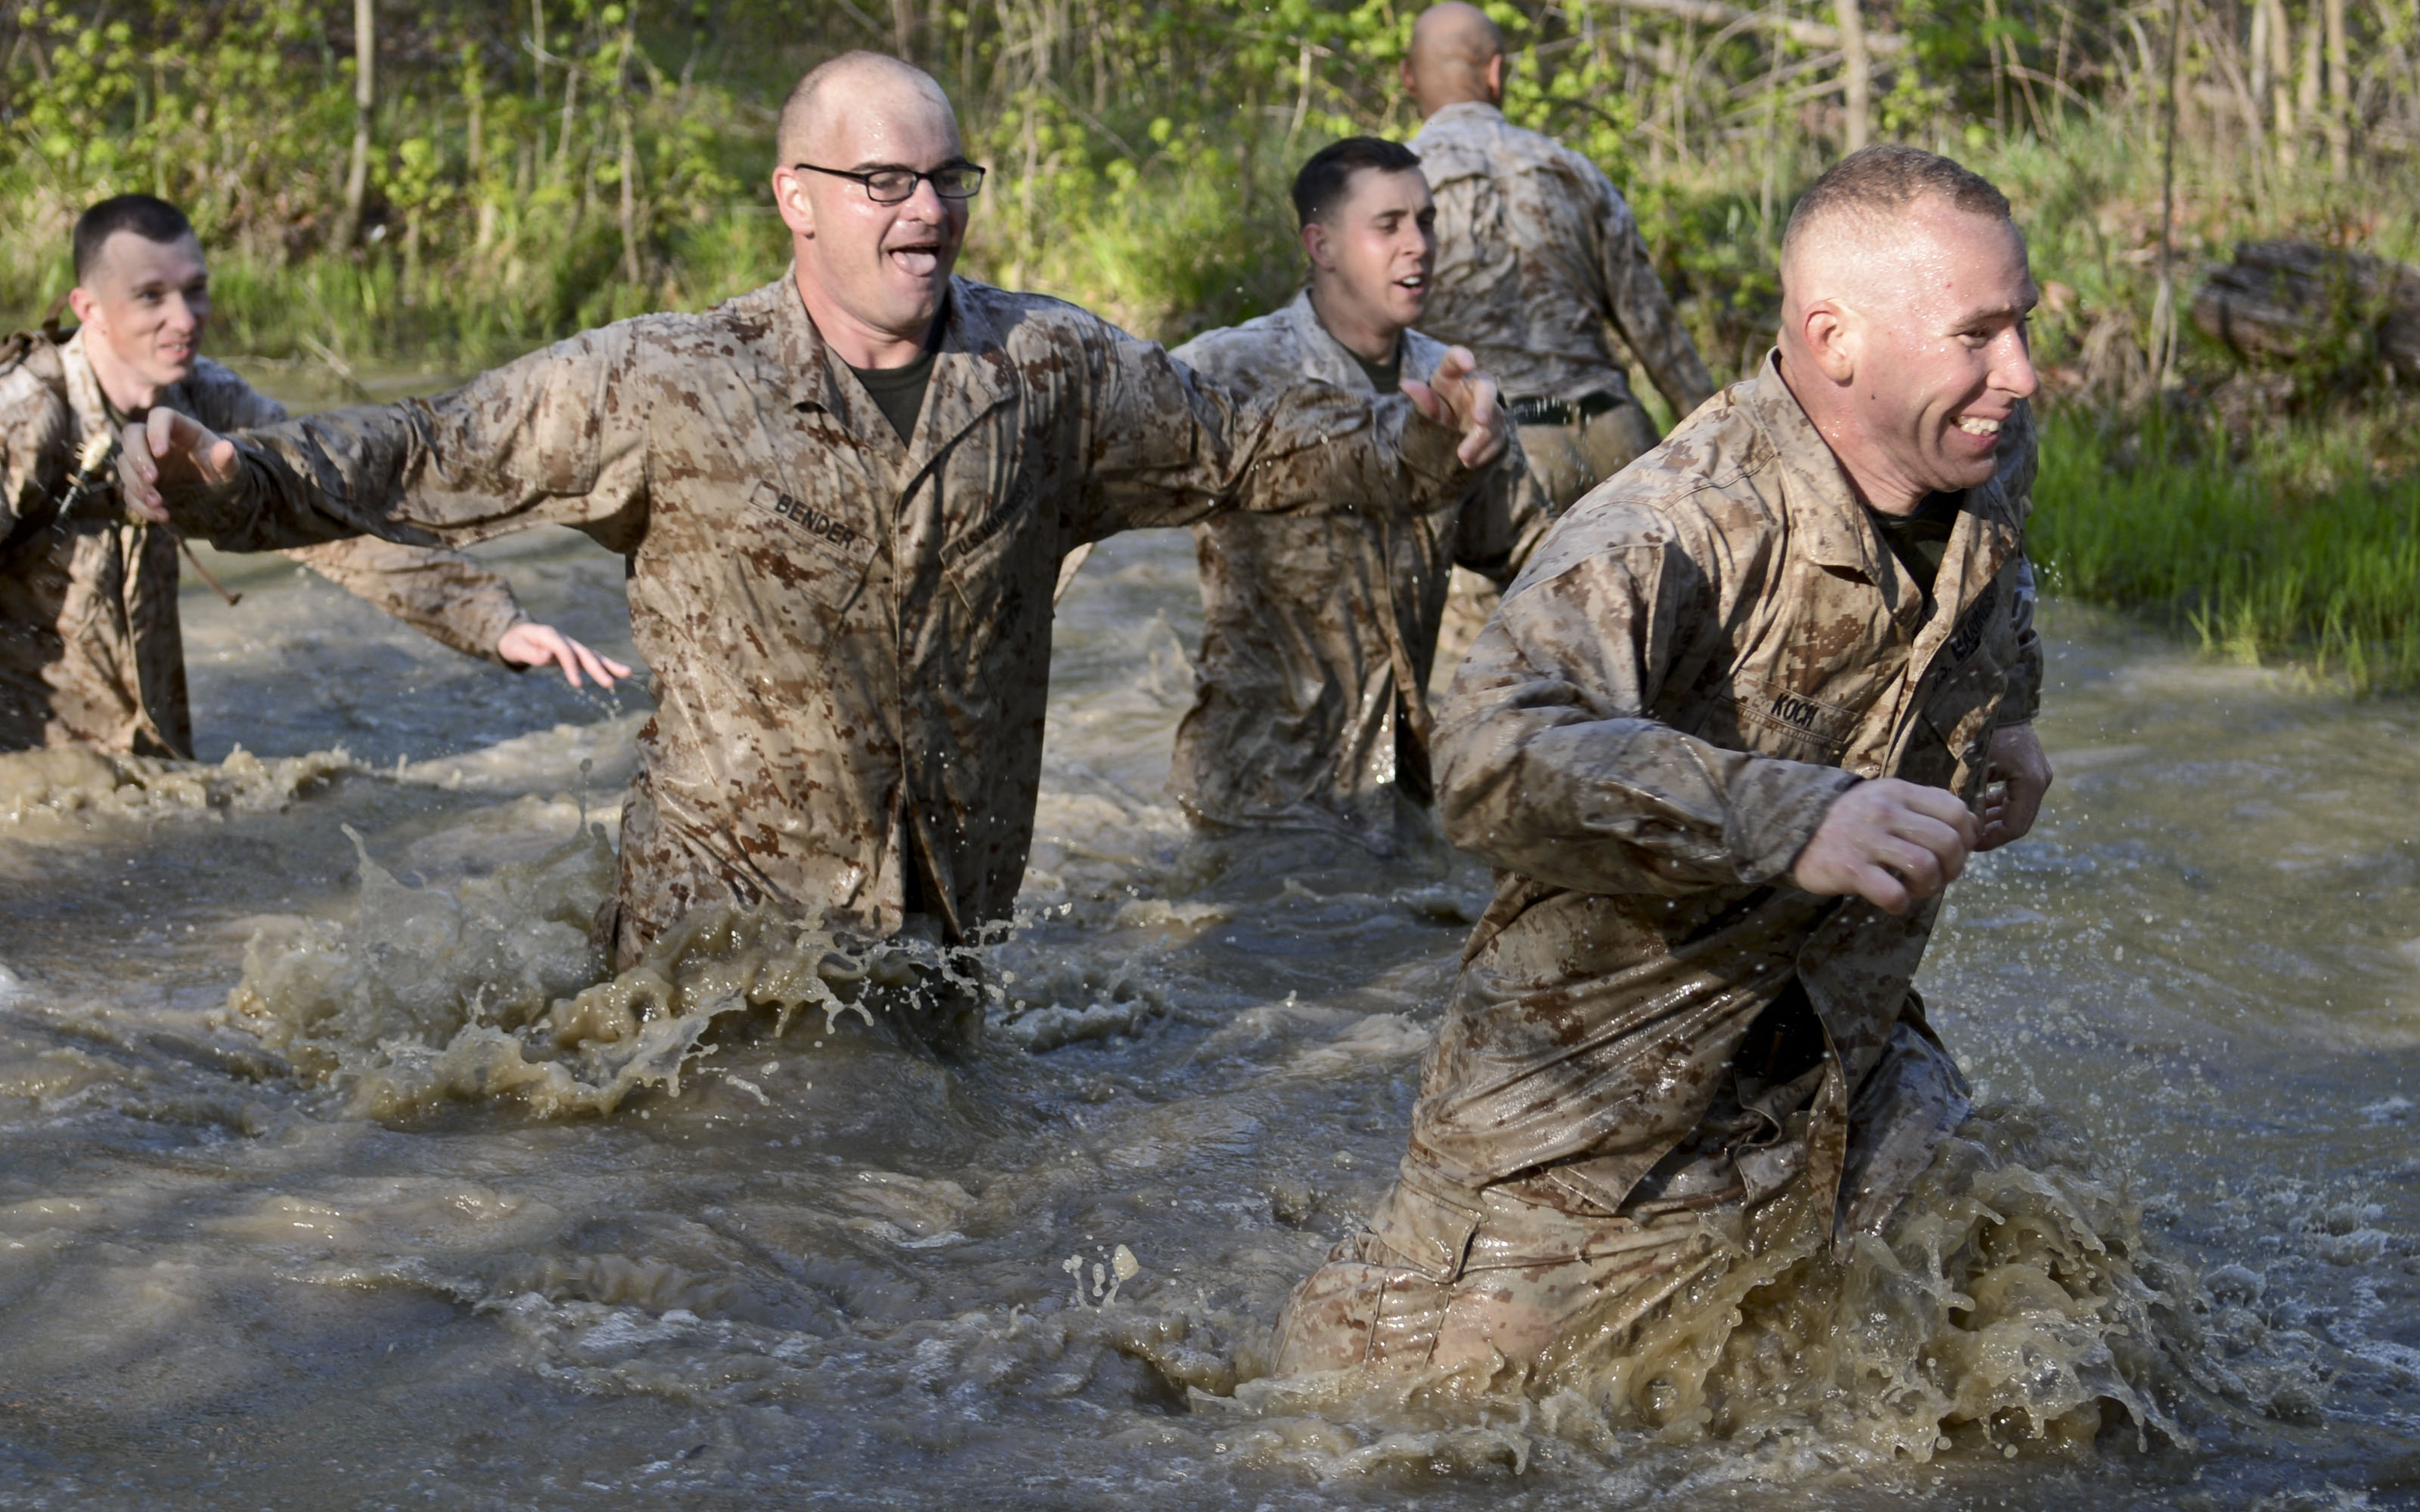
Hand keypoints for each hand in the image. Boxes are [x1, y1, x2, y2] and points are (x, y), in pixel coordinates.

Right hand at [118, 407, 238, 523]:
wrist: (216, 495)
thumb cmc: (223, 472)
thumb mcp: (230, 468)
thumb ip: (227, 460)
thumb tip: (226, 448)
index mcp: (181, 429)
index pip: (160, 416)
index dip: (155, 430)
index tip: (161, 452)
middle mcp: (157, 441)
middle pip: (131, 435)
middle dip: (137, 457)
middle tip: (151, 479)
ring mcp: (146, 462)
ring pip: (124, 463)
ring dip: (135, 484)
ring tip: (158, 502)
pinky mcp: (140, 484)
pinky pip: (128, 492)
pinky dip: (140, 505)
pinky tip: (162, 516)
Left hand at [495, 622, 632, 688]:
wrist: (516, 635)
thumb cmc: (513, 642)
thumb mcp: (515, 647)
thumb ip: (529, 653)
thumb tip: (548, 658)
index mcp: (549, 636)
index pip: (564, 651)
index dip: (571, 667)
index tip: (577, 685)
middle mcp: (564, 639)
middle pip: (584, 653)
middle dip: (597, 668)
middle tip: (609, 684)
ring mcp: (571, 646)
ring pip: (593, 655)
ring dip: (609, 665)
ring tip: (628, 673)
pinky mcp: (574, 654)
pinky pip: (592, 660)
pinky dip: (606, 666)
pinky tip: (620, 674)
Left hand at [1402, 346, 1510, 468]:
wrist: (1447, 433)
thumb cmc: (1435, 411)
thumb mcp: (1426, 407)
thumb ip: (1422, 398)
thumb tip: (1406, 385)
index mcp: (1451, 375)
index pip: (1455, 359)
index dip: (1462, 358)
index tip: (1469, 364)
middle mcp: (1474, 387)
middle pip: (1487, 387)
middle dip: (1486, 404)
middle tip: (1480, 421)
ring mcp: (1489, 408)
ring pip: (1494, 419)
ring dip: (1481, 439)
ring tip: (1463, 457)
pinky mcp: (1496, 428)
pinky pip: (1497, 440)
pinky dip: (1485, 452)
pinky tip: (1471, 463)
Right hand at [1791, 778, 1980, 914]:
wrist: (1791, 826)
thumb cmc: (1849, 818)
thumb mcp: (1885, 797)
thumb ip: (1924, 806)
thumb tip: (1970, 826)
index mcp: (1899, 791)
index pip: (1957, 811)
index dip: (1968, 838)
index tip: (1955, 853)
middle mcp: (1885, 811)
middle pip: (1947, 842)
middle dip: (1953, 868)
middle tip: (1938, 877)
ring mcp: (1866, 839)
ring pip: (1925, 867)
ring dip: (1929, 887)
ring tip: (1915, 890)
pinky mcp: (1849, 868)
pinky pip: (1892, 893)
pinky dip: (1901, 904)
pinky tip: (1894, 901)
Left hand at [1976, 722, 2051, 850]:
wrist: (1994, 699)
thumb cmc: (1979, 731)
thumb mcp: (1972, 769)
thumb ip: (1973, 802)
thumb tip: (1969, 833)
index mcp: (2031, 783)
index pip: (2015, 828)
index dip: (1991, 840)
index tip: (1968, 844)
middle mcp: (2040, 780)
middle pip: (2018, 821)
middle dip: (1992, 832)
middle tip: (1965, 838)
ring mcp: (2038, 773)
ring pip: (2017, 809)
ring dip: (1994, 820)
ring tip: (1968, 825)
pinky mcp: (2029, 768)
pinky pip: (2016, 795)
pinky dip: (1998, 805)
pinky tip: (1977, 808)